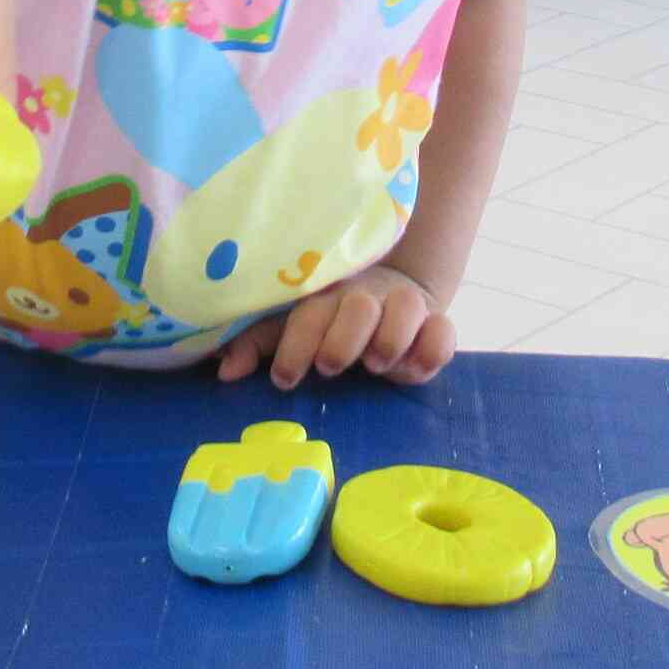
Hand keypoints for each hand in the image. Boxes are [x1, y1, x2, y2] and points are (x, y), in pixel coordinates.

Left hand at [216, 262, 454, 389]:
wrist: (389, 291)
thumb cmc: (328, 318)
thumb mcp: (290, 328)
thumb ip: (257, 346)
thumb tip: (224, 372)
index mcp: (326, 295)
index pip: (310, 311)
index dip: (296, 344)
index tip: (285, 378)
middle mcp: (366, 296)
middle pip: (360, 306)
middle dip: (342, 340)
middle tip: (331, 367)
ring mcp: (405, 308)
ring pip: (406, 309)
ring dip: (389, 340)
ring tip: (374, 366)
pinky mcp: (437, 325)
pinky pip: (444, 332)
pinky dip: (432, 349)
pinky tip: (412, 370)